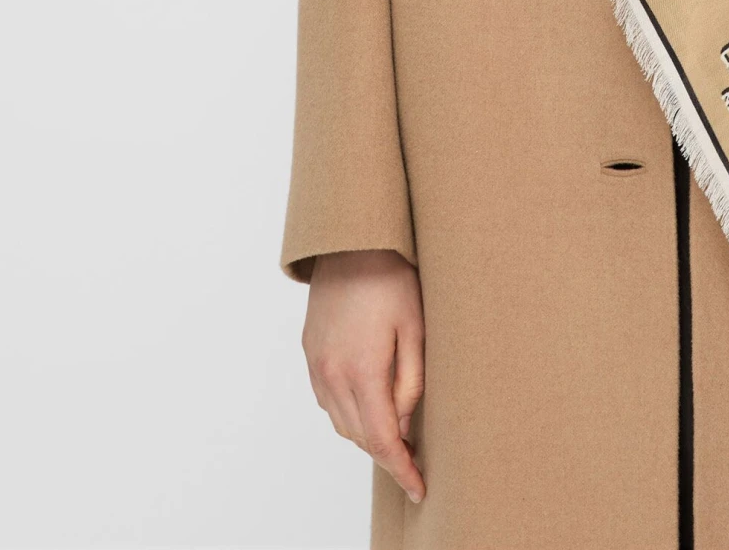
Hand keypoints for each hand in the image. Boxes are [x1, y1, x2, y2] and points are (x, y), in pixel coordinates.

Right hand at [302, 249, 426, 501]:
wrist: (351, 240)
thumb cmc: (392, 277)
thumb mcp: (417, 328)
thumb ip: (410, 383)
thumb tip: (402, 426)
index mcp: (363, 371)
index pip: (382, 439)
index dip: (401, 469)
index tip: (418, 488)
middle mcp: (333, 374)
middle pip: (360, 436)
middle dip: (387, 454)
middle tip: (415, 462)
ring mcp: (317, 364)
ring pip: (341, 422)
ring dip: (366, 435)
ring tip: (395, 435)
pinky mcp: (310, 352)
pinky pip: (327, 400)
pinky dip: (348, 413)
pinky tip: (368, 404)